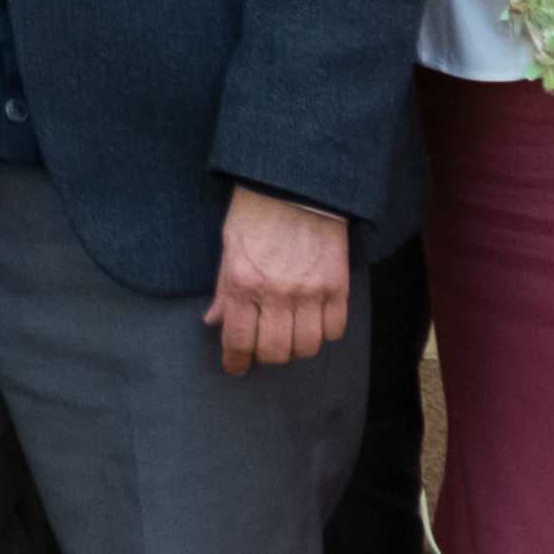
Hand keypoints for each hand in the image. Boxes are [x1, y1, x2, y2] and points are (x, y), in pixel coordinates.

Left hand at [205, 184, 351, 374]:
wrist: (298, 186)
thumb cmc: (256, 213)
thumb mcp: (229, 248)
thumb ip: (224, 290)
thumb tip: (214, 322)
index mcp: (244, 282)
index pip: (239, 339)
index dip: (236, 361)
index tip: (235, 367)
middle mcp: (278, 292)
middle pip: (276, 351)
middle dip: (265, 357)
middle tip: (262, 349)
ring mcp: (312, 291)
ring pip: (307, 346)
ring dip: (295, 348)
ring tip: (287, 336)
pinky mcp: (338, 285)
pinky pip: (334, 329)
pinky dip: (323, 333)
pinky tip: (313, 322)